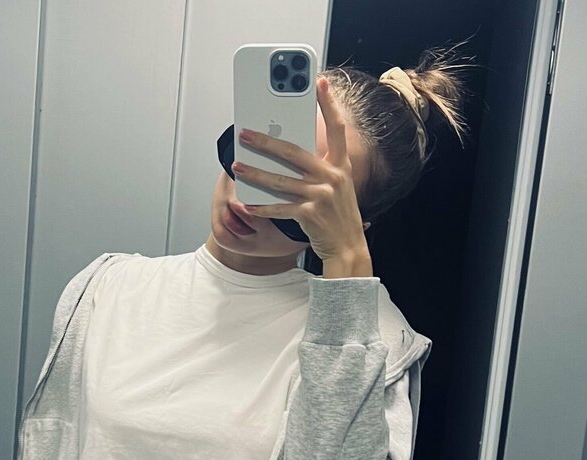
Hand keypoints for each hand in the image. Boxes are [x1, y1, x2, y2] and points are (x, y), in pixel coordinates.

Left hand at [232, 75, 370, 266]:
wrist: (348, 250)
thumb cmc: (338, 218)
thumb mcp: (337, 188)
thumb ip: (320, 170)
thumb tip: (290, 152)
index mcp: (341, 166)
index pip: (336, 128)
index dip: (329, 104)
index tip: (318, 82)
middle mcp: (332, 177)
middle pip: (294, 152)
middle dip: (266, 142)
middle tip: (246, 133)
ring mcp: (321, 196)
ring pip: (280, 181)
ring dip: (255, 173)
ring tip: (237, 166)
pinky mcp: (310, 215)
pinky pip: (280, 208)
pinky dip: (262, 207)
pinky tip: (247, 204)